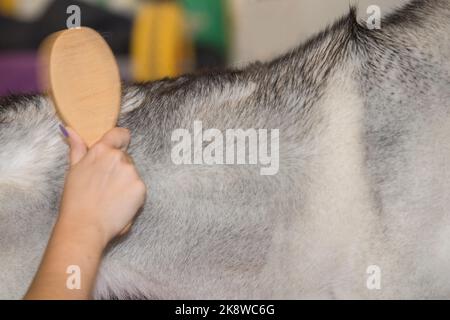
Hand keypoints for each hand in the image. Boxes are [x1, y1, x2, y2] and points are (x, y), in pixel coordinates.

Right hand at [58, 127, 145, 248]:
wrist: (85, 226)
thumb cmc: (76, 201)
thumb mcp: (73, 170)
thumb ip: (77, 148)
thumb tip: (71, 130)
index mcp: (102, 150)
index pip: (120, 134)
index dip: (120, 140)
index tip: (118, 147)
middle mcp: (118, 158)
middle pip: (125, 157)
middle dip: (118, 167)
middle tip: (104, 185)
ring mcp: (131, 173)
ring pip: (132, 173)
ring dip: (125, 181)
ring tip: (110, 197)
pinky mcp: (140, 188)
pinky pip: (138, 187)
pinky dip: (132, 195)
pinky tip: (119, 203)